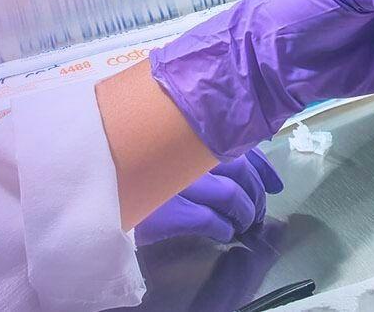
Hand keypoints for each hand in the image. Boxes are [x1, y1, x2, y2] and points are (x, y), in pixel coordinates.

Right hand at [135, 148, 284, 244]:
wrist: (98, 202)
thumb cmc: (134, 179)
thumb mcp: (167, 158)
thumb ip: (200, 155)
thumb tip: (251, 171)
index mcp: (185, 139)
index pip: (237, 146)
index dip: (262, 168)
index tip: (275, 185)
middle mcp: (183, 156)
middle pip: (240, 170)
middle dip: (257, 195)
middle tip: (258, 213)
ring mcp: (174, 184)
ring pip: (231, 195)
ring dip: (246, 214)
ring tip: (245, 226)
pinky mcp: (166, 213)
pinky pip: (209, 220)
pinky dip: (224, 228)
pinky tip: (225, 234)